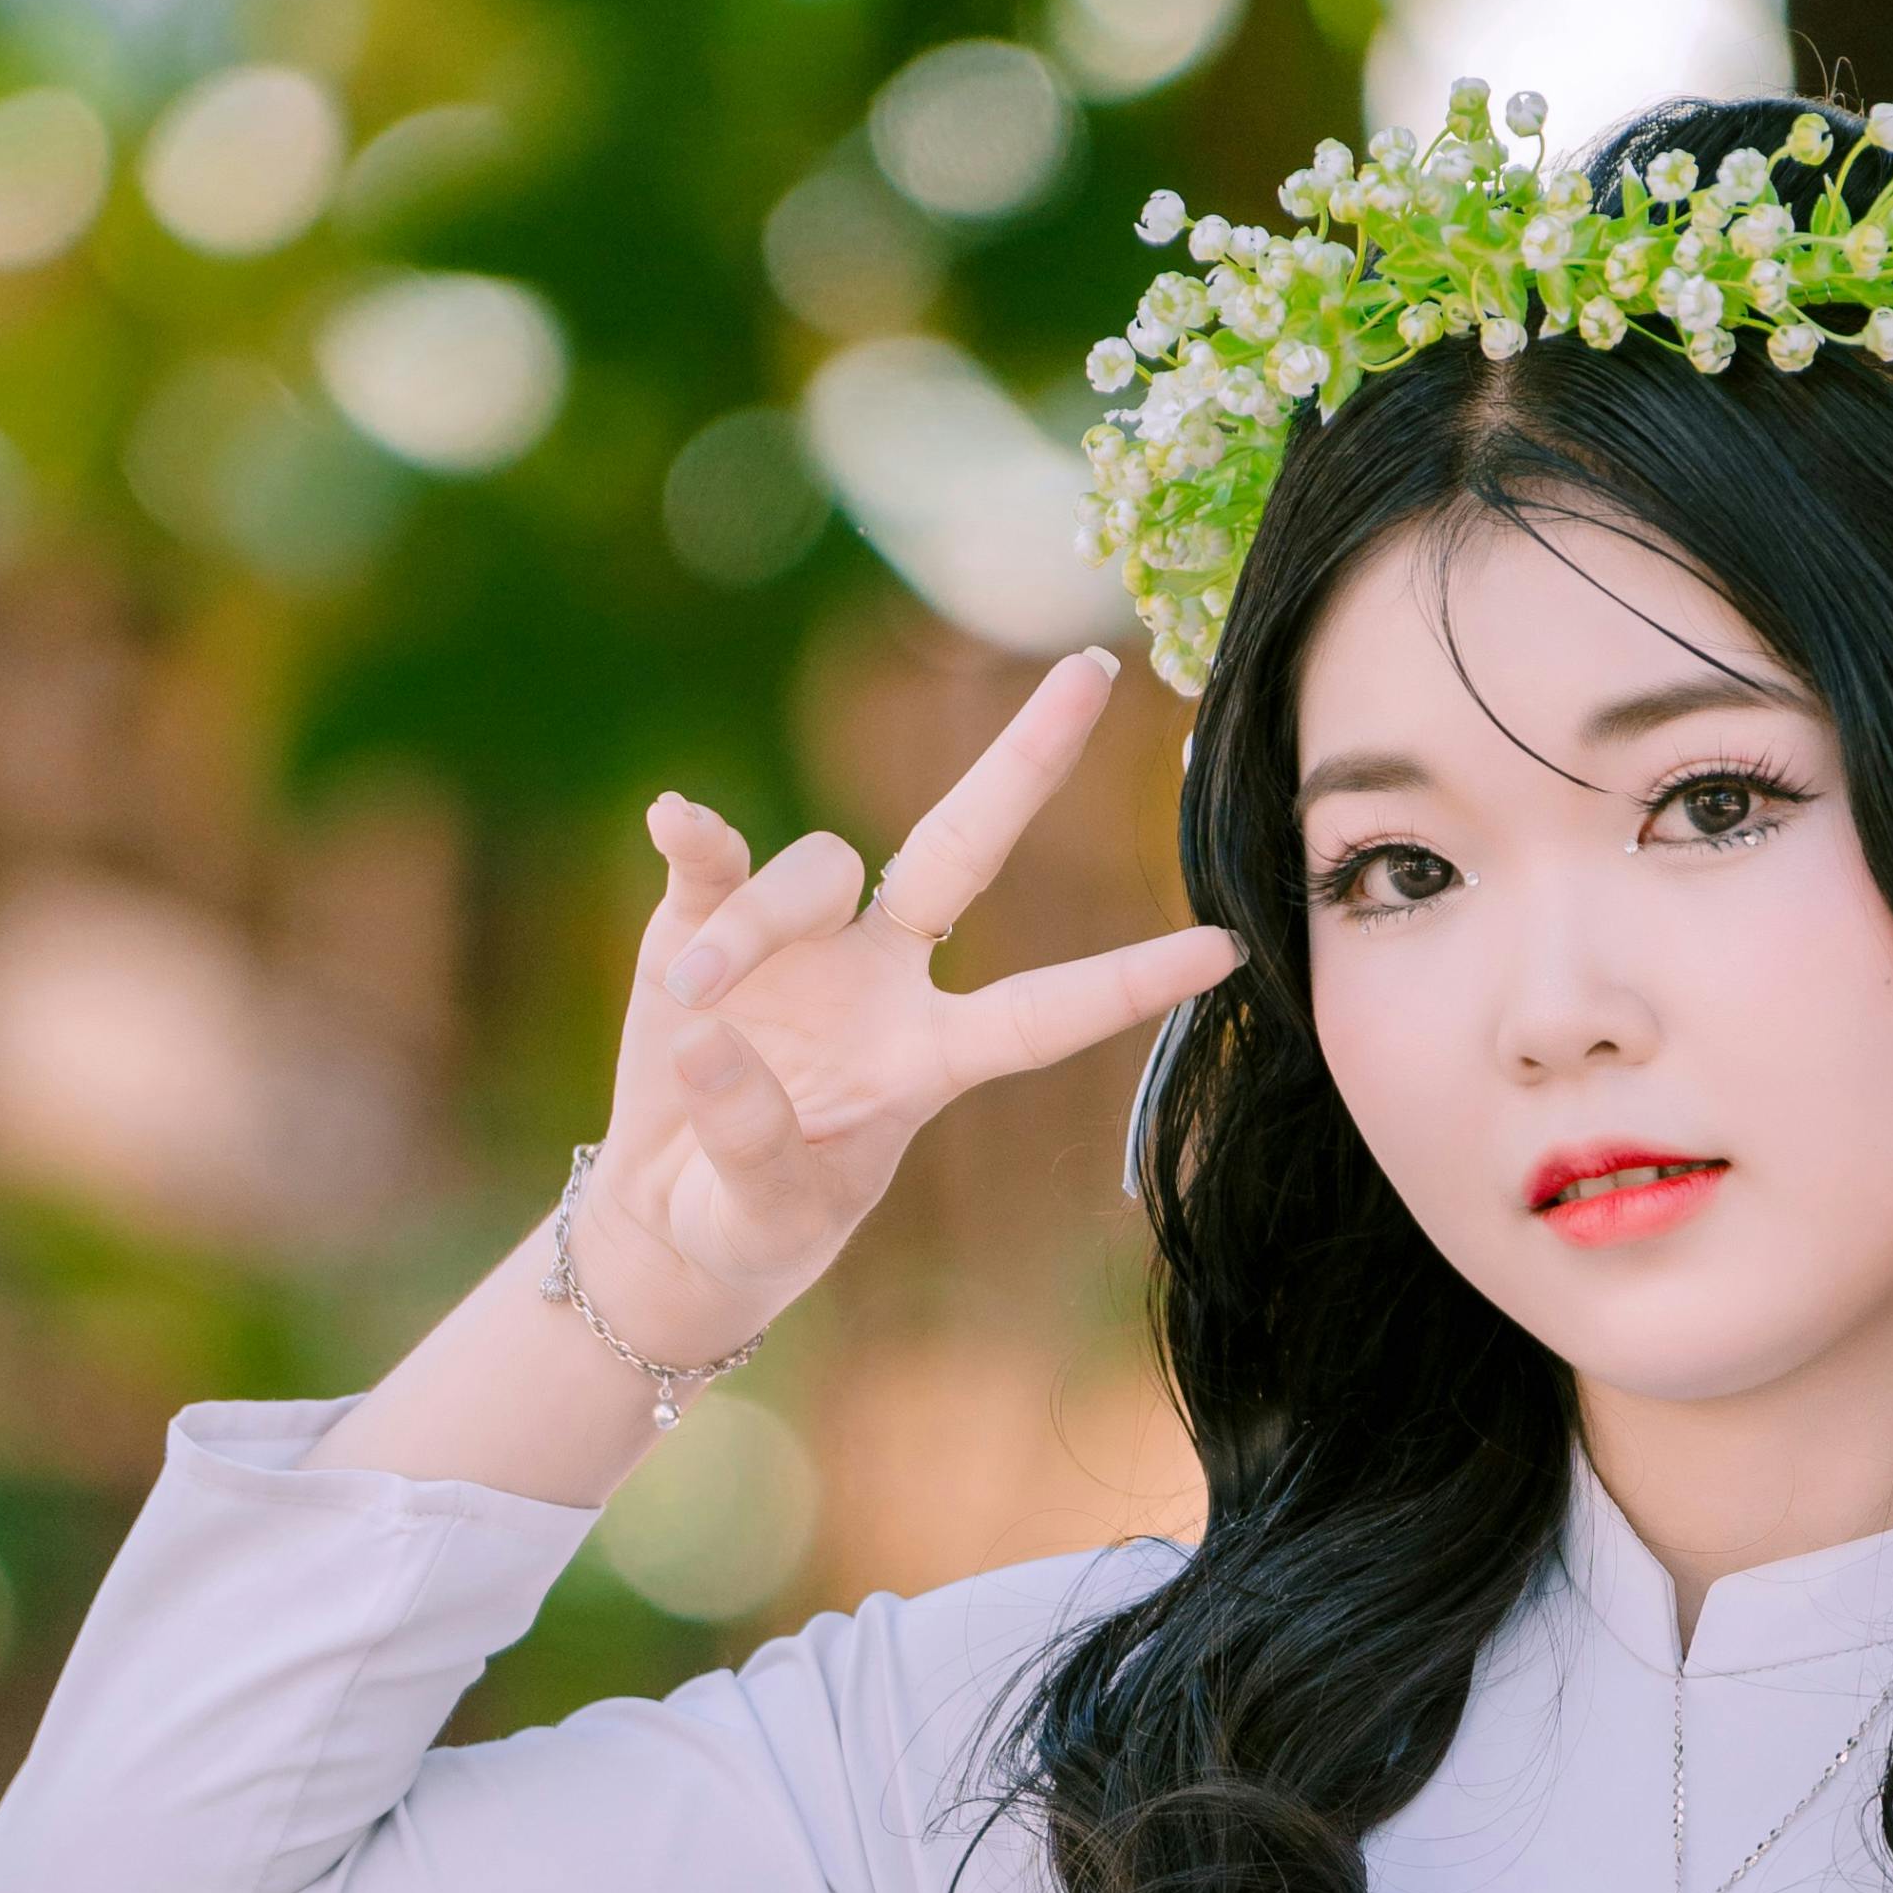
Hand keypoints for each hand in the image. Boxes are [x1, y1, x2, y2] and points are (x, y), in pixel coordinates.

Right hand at [577, 649, 1233, 1360]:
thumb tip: (709, 1042)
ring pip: (814, 871)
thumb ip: (750, 1141)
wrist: (665, 1211)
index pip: (1041, 1015)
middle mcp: (884, 976)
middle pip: (964, 845)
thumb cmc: (747, 1223)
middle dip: (1027, 760)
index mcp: (929, 1058)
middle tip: (1094, 669)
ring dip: (758, 921)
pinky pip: (715, 857)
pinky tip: (675, 819)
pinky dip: (697, 837)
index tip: (1228, 951)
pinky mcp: (703, 918)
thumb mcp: (760, 1216)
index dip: (1126, 984)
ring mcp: (799, 940)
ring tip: (695, 993)